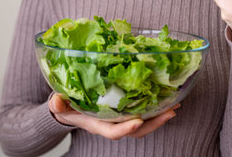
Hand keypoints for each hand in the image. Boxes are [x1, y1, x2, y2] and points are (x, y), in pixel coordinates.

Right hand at [48, 93, 177, 139]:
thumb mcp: (60, 105)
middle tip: (171, 112)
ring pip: (143, 123)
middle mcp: (113, 124)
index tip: (138, 121)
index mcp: (98, 125)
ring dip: (159, 116)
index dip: (126, 128)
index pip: (113, 132)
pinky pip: (143, 112)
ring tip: (175, 106)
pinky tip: (167, 99)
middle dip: (154, 123)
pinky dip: (156, 108)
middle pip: (136, 130)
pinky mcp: (125, 111)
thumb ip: (58, 104)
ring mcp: (121, 119)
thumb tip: (56, 100)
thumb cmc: (67, 107)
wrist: (71, 109)